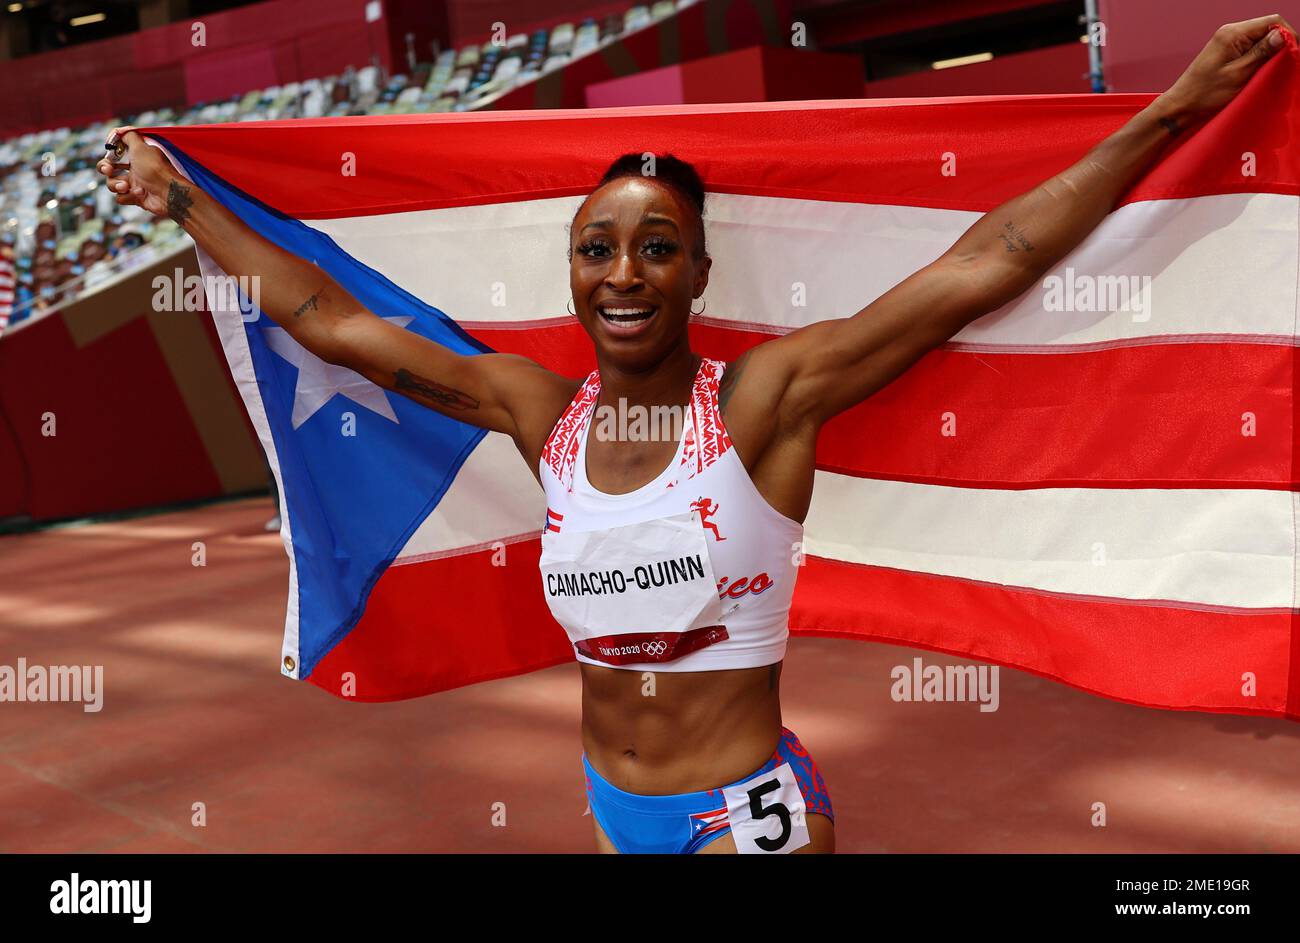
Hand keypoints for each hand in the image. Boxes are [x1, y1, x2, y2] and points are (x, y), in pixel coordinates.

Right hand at [96, 128, 187, 222]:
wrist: (168, 193)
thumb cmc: (155, 169)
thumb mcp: (141, 146)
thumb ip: (129, 136)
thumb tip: (119, 131)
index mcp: (136, 157)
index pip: (116, 153)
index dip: (109, 153)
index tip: (110, 152)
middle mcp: (135, 170)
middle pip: (108, 168)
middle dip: (104, 168)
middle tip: (108, 170)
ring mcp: (135, 184)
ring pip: (112, 184)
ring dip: (116, 185)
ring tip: (126, 186)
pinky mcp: (135, 198)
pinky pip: (120, 198)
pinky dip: (127, 196)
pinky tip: (139, 194)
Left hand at [1157, 15, 1294, 122]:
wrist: (1180, 105)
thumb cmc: (1205, 93)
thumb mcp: (1238, 74)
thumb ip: (1261, 53)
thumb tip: (1282, 35)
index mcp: (1232, 33)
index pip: (1272, 21)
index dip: (1287, 35)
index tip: (1293, 54)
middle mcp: (1230, 32)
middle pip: (1267, 28)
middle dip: (1279, 44)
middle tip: (1284, 65)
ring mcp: (1227, 41)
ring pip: (1260, 38)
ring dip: (1269, 52)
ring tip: (1270, 70)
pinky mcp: (1225, 52)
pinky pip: (1250, 48)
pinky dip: (1259, 57)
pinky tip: (1259, 71)